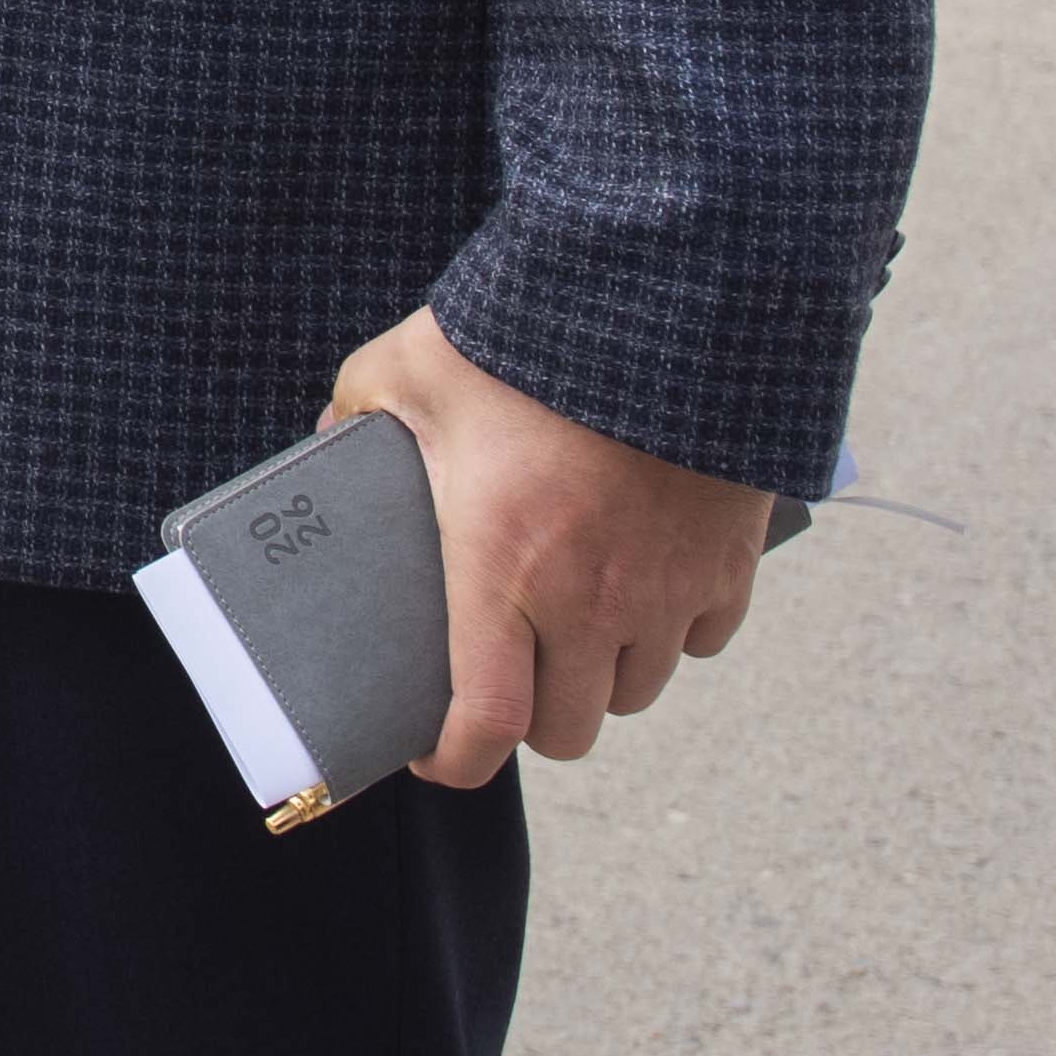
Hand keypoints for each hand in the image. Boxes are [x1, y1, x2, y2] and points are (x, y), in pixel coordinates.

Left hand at [327, 308, 770, 788]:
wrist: (665, 298)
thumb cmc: (519, 338)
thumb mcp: (401, 370)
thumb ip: (353, 419)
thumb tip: (326, 447)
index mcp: (499, 570)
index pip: (484, 723)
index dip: (452, 757)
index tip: (429, 749)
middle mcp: (591, 602)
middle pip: (568, 729)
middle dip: (528, 718)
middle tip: (500, 673)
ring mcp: (669, 589)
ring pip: (638, 693)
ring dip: (600, 678)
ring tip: (566, 630)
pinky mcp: (729, 564)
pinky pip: (702, 640)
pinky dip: (670, 633)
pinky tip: (636, 587)